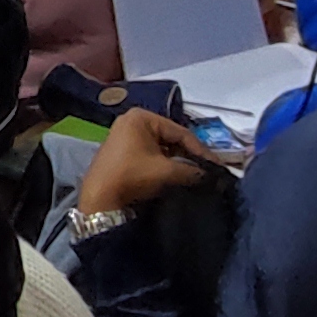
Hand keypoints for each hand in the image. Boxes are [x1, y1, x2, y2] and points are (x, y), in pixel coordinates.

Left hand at [77, 106, 217, 215]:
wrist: (99, 199)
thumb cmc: (131, 176)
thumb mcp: (166, 171)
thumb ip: (192, 170)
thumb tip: (212, 176)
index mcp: (141, 117)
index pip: (180, 131)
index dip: (201, 150)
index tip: (217, 165)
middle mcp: (132, 121)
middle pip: (171, 138)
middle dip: (189, 155)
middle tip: (208, 171)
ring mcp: (126, 136)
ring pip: (162, 148)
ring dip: (178, 162)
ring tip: (197, 175)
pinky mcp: (123, 152)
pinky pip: (151, 155)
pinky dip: (165, 165)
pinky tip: (178, 176)